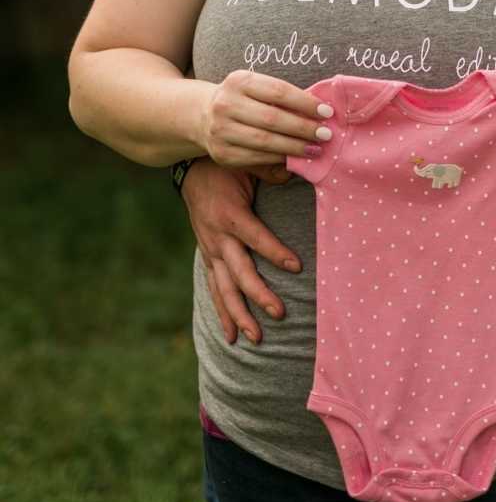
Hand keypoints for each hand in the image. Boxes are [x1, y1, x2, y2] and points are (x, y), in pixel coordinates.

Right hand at [181, 158, 301, 344]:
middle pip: (239, 272)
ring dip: (240, 314)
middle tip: (280, 312)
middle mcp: (217, 236)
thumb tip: (296, 169)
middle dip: (259, 294)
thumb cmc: (225, 166)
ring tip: (257, 337)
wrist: (191, 170)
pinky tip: (232, 335)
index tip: (297, 266)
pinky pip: (214, 288)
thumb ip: (270, 169)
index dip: (275, 252)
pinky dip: (222, 313)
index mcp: (230, 214)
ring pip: (224, 288)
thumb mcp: (246, 163)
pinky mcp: (208, 256)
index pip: (255, 237)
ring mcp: (210, 250)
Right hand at [200, 69, 334, 167]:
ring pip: (265, 141)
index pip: (278, 91)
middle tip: (326, 134)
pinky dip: (279, 158)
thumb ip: (282, 97)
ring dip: (295, 147)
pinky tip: (295, 158)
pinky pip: (257, 158)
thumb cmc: (243, 99)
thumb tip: (320, 112)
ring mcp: (221, 130)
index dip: (305, 103)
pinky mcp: (222, 154)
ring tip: (316, 148)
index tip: (327, 112)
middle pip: (272, 118)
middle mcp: (226, 104)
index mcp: (239, 81)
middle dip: (304, 128)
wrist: (202, 115)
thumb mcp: (256, 87)